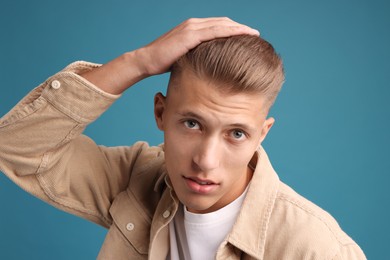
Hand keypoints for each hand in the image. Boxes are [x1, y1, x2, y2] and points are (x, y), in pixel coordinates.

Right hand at [136, 17, 259, 75]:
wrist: (146, 61)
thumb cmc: (163, 62)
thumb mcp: (184, 56)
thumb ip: (197, 55)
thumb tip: (209, 66)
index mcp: (193, 28)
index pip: (218, 25)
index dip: (234, 30)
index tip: (247, 36)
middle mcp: (194, 24)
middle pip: (224, 22)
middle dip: (240, 28)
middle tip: (255, 34)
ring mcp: (192, 28)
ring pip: (222, 24)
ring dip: (240, 28)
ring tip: (254, 34)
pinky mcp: (190, 35)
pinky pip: (216, 31)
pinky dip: (231, 32)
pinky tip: (242, 35)